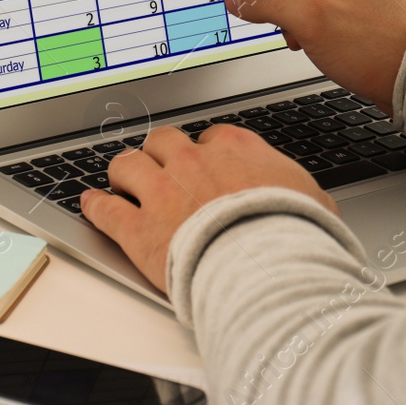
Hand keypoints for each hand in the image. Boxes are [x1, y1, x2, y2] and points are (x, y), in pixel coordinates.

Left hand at [81, 125, 335, 291]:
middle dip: (161, 153)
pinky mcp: (138, 229)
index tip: (206, 163)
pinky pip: (105, 208)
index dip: (206, 151)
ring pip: (128, 165)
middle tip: (160, 167)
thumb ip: (299, 193)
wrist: (265, 268)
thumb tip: (311, 202)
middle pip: (164, 141)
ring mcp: (162, 193)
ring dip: (125, 172)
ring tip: (122, 180)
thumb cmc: (295, 238)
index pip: (213, 136)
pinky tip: (91, 204)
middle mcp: (195, 163)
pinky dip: (95, 205)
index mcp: (238, 151)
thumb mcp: (314, 203)